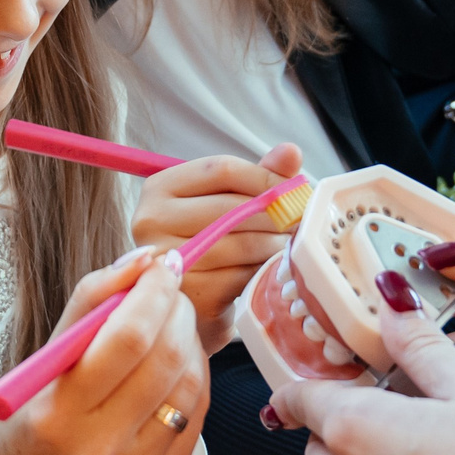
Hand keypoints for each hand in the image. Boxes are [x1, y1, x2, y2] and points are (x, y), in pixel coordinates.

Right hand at [0, 247, 208, 454]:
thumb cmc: (28, 426)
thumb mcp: (39, 365)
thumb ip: (88, 306)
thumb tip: (142, 260)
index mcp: (58, 418)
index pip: (125, 340)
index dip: (152, 293)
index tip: (159, 266)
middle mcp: (99, 452)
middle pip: (165, 361)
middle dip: (177, 311)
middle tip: (170, 291)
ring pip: (190, 387)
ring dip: (190, 342)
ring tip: (172, 325)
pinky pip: (196, 418)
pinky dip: (193, 378)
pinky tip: (176, 364)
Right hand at [135, 145, 304, 351]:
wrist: (193, 303)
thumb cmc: (210, 243)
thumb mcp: (226, 203)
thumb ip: (257, 176)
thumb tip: (291, 151)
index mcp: (159, 188)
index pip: (220, 169)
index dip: (266, 177)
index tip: (296, 190)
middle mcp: (151, 220)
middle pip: (231, 207)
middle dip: (277, 214)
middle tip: (303, 220)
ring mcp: (166, 261)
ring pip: (240, 244)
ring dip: (276, 244)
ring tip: (292, 244)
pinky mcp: (187, 293)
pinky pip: (240, 276)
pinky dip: (263, 271)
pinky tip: (273, 269)